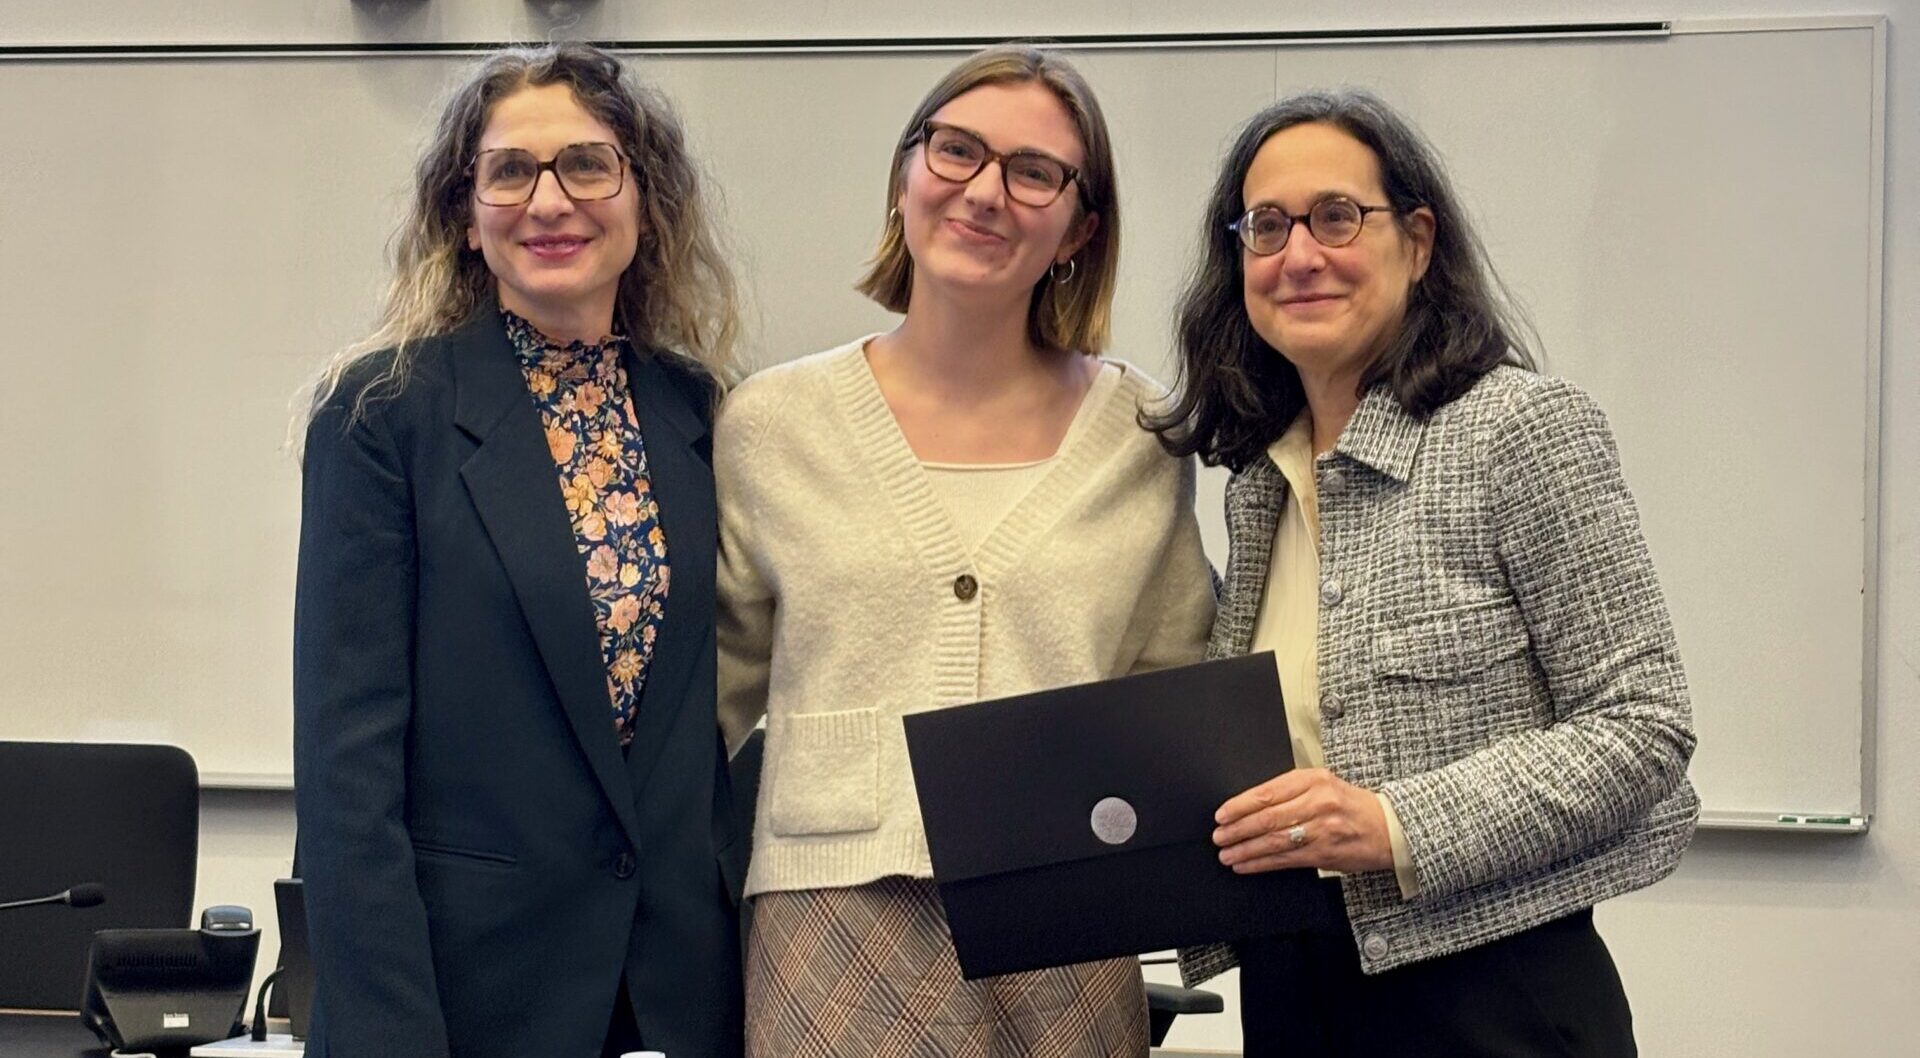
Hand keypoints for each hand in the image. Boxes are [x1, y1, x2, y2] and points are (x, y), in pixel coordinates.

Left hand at [1212, 768, 1394, 874]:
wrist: (1389, 827)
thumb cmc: (1351, 805)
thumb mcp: (1323, 785)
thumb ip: (1291, 792)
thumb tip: (1250, 807)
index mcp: (1314, 779)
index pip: (1268, 792)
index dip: (1240, 805)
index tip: (1222, 814)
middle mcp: (1318, 801)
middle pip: (1267, 817)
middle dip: (1238, 829)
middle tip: (1219, 836)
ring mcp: (1322, 828)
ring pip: (1274, 840)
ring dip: (1246, 849)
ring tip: (1227, 854)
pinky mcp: (1325, 853)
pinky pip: (1286, 859)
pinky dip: (1262, 863)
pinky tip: (1246, 864)